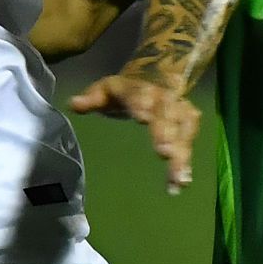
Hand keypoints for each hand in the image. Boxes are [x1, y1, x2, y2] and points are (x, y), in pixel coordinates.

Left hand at [70, 73, 200, 193]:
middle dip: (166, 130)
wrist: (149, 81)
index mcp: (137, 88)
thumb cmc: (122, 94)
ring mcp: (177, 109)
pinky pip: (189, 140)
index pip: (139, 93)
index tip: (142, 118)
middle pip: (166, 112)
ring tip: (178, 176)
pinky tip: (181, 182)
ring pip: (184, 127)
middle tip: (164, 151)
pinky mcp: (187, 123)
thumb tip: (73, 104)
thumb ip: (91, 99)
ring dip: (182, 150)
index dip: (141, 103)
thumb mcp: (104, 92)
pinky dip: (186, 161)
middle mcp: (161, 97)